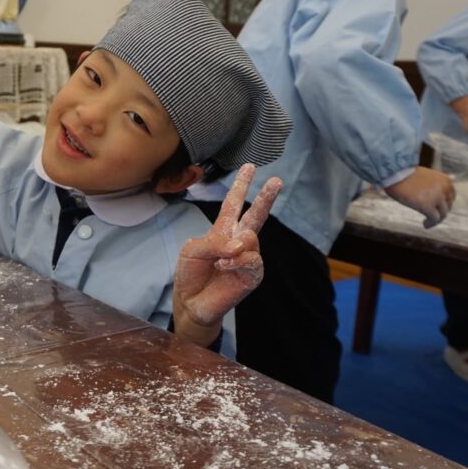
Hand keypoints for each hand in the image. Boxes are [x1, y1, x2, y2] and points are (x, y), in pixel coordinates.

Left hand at [174, 164, 281, 331]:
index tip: (250, 167)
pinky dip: (236, 262)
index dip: (241, 186)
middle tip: (277, 180)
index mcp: (223, 230)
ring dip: (234, 248)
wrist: (191, 301)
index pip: (234, 204)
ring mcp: (247, 257)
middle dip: (266, 197)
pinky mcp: (252, 275)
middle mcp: (238, 241)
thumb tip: (239, 245)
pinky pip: (252, 260)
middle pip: (256, 215)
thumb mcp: (192, 250)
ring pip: (252, 239)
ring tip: (220, 260)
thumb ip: (214, 242)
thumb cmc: (190, 273)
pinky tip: (224, 267)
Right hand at [383, 167, 455, 227]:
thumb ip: (439, 179)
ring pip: (442, 214)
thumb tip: (454, 177)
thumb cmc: (406, 172)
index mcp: (445, 180)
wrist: (395, 173)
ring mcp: (437, 198)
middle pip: (447, 206)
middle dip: (440, 212)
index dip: (444, 203)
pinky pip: (434, 219)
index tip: (436, 208)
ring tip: (427, 223)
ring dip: (436, 220)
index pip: (451, 196)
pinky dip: (431, 224)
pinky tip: (425, 225)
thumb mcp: (427, 173)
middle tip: (430, 216)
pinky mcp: (428, 206)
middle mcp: (444, 189)